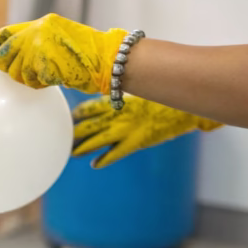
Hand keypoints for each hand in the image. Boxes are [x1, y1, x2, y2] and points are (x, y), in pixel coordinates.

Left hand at [0, 13, 127, 93]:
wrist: (108, 59)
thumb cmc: (89, 54)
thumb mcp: (60, 39)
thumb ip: (38, 43)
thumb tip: (15, 57)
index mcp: (42, 23)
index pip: (7, 32)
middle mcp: (37, 32)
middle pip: (5, 55)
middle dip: (10, 68)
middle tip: (24, 74)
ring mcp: (39, 47)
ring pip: (17, 72)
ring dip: (28, 79)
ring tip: (45, 76)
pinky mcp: (44, 63)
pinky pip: (32, 82)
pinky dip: (41, 84)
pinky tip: (54, 79)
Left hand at [72, 95, 222, 167]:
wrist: (183, 102)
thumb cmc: (166, 92)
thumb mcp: (144, 88)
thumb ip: (129, 89)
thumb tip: (120, 83)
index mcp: (119, 100)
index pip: (91, 107)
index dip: (79, 113)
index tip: (70, 117)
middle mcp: (117, 115)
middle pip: (89, 125)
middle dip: (76, 132)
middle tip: (64, 137)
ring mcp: (125, 130)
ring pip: (97, 140)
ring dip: (84, 147)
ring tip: (72, 153)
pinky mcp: (136, 142)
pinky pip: (115, 153)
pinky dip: (103, 160)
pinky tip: (94, 164)